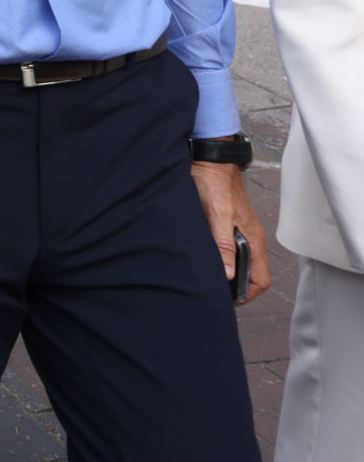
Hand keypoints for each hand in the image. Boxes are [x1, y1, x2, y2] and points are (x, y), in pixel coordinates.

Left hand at [191, 160, 271, 303]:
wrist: (209, 161)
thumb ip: (223, 245)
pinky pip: (227, 249)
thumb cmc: (215, 184)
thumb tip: (227, 274)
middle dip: (233, 287)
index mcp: (253, 240)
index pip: (261, 280)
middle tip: (211, 292)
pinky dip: (217, 258)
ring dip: (224, 272)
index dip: (247, 294)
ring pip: (237, 262)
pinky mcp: (226, 225)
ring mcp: (238, 232)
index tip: (228, 301)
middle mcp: (249, 239)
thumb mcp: (217, 216)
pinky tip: (200, 258)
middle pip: (249, 274)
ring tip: (203, 278)